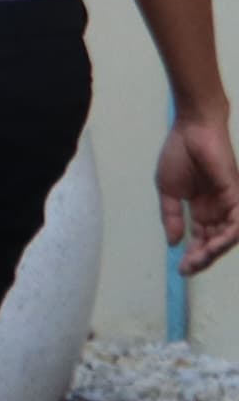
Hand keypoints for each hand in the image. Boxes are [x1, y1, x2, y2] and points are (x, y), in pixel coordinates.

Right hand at [159, 113, 238, 275]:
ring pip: (229, 236)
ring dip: (215, 251)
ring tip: (199, 259)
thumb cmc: (179, 155)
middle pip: (216, 242)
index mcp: (202, 210)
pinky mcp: (236, 194)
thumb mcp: (168, 191)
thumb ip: (172, 217)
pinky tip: (215, 245)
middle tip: (188, 269)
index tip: (181, 270)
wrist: (191, 130)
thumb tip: (174, 242)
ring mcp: (229, 203)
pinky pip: (237, 222)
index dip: (193, 256)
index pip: (201, 239)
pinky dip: (229, 236)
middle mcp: (219, 210)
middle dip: (203, 258)